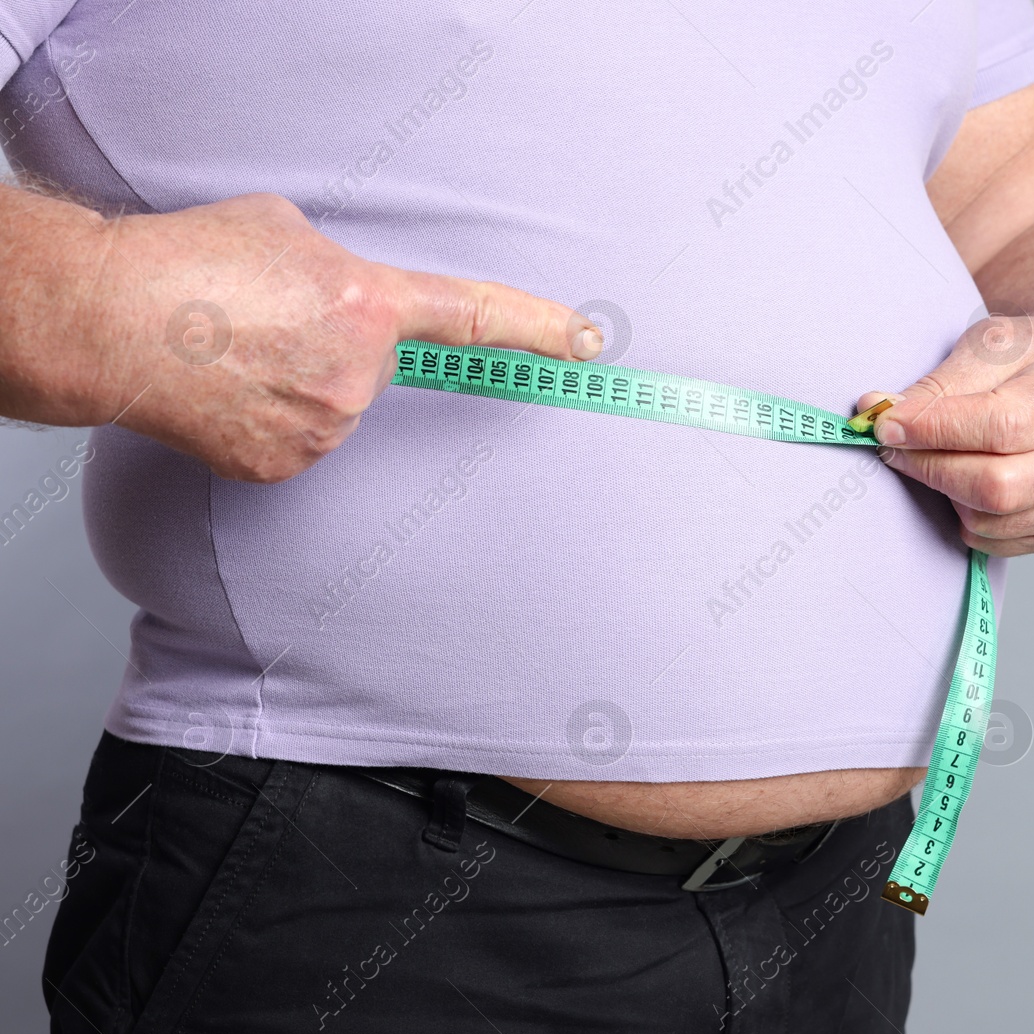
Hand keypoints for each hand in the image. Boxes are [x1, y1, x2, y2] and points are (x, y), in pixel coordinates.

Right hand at [70, 193, 600, 481]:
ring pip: (336, 406)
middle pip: (375, 366)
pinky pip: (300, 439)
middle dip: (337, 345)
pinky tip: (230, 391)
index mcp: (371, 303)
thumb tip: (354, 297)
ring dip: (299, 380)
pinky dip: (272, 418)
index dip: (538, 328)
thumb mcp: (287, 231)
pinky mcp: (286, 466)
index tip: (585, 342)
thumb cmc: (191, 261)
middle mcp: (360, 373)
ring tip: (237, 353)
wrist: (111, 319)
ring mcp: (326, 427)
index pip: (475, 317)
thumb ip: (344, 269)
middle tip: (269, 321)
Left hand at [857, 312, 1033, 556]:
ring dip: (944, 492)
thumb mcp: (992, 345)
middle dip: (930, 467)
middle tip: (896, 447)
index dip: (935, 430)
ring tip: (941, 457)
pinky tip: (971, 480)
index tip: (888, 425)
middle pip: (996, 486)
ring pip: (987, 520)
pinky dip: (965, 514)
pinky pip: (993, 541)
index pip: (1001, 426)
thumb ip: (939, 383)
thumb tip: (880, 416)